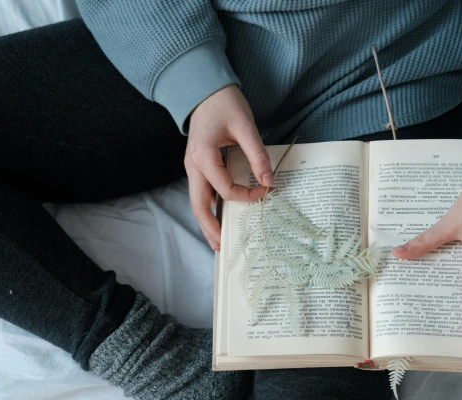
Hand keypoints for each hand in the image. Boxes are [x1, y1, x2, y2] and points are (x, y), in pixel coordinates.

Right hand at [186, 84, 271, 249]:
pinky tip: (217, 218)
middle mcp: (193, 166)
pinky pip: (200, 193)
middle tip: (222, 247)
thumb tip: (269, 181)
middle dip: (210, 228)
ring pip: (196, 202)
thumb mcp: (245, 126)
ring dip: (206, 222)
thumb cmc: (224, 103)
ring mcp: (192, 167)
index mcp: (203, 156)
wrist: (204, 91)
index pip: (225, 189)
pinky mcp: (197, 166)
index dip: (246, 195)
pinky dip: (208, 208)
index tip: (265, 191)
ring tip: (217, 241)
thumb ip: (257, 155)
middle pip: (198, 205)